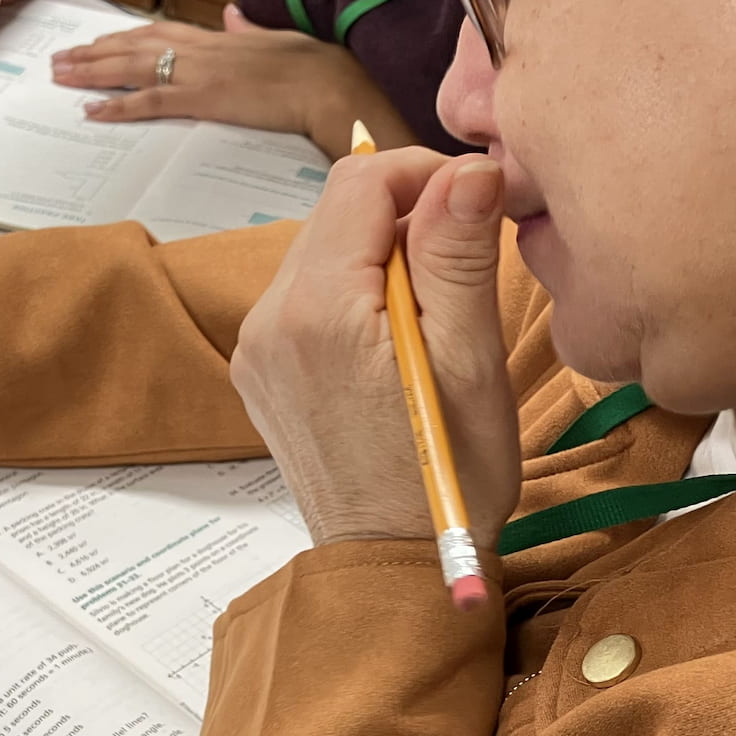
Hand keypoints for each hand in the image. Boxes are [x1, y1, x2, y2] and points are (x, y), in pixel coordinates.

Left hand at [54, 6, 414, 157]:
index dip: (122, 37)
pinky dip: (118, 104)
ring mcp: (198, 72)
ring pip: (131, 67)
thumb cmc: (312, 68)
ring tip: (61, 76)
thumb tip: (233, 16)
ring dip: (92, 71)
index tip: (95, 42)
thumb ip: (247, 29)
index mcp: (216, 37)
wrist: (328, 85)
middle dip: (93, 51)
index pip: (158, 31)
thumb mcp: (274, 40)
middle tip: (60, 59)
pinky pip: (149, 101)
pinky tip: (91, 110)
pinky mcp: (202, 99)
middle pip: (133, 45)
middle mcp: (200, 48)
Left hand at [231, 150, 518, 549]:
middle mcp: (269, 320)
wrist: (391, 567)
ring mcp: (258, 347)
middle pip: (336, 211)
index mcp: (318, 310)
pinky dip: (355, 293)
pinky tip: (396, 340)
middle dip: (406, 214)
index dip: (425, 174)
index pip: (361, 181)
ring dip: (382, 255)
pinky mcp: (263, 370)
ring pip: (323, 250)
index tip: (478, 204)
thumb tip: (469, 168)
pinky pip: (308, 296)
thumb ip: (458, 255)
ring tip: (436, 311)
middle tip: (467, 259)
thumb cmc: (446, 479)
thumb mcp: (471, 362)